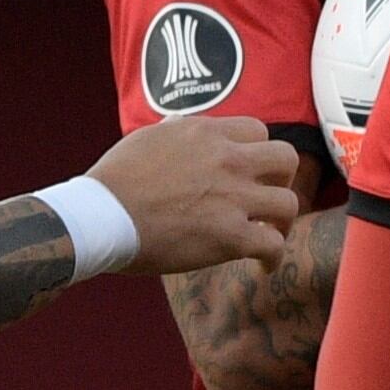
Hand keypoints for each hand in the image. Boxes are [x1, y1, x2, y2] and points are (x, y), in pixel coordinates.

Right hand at [90, 114, 302, 273]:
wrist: (101, 216)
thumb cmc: (115, 180)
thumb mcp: (147, 138)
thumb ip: (173, 130)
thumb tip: (179, 123)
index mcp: (207, 133)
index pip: (257, 130)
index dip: (258, 152)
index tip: (251, 171)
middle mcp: (227, 160)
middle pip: (285, 159)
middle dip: (282, 180)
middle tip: (268, 197)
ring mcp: (232, 198)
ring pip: (288, 203)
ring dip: (283, 221)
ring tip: (271, 234)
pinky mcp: (230, 236)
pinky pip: (273, 245)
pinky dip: (273, 257)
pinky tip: (264, 266)